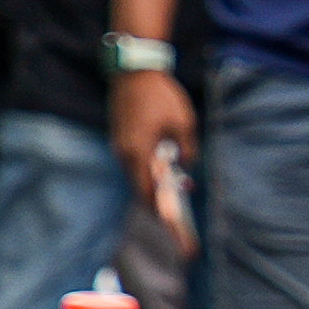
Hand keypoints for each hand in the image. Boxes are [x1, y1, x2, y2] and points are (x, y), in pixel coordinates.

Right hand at [111, 70, 200, 248]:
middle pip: (143, 192)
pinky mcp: (122, 140)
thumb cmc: (161, 96)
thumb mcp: (184, 123)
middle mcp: (126, 155)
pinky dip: (151, 175)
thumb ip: (187, 150)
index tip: (179, 237)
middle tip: (183, 234)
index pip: (150, 195)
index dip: (164, 218)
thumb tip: (186, 170)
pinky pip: (136, 165)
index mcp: (140, 153)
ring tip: (180, 212)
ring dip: (158, 191)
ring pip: (139, 179)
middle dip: (163, 212)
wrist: (133, 72)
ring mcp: (121, 148)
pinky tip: (168, 179)